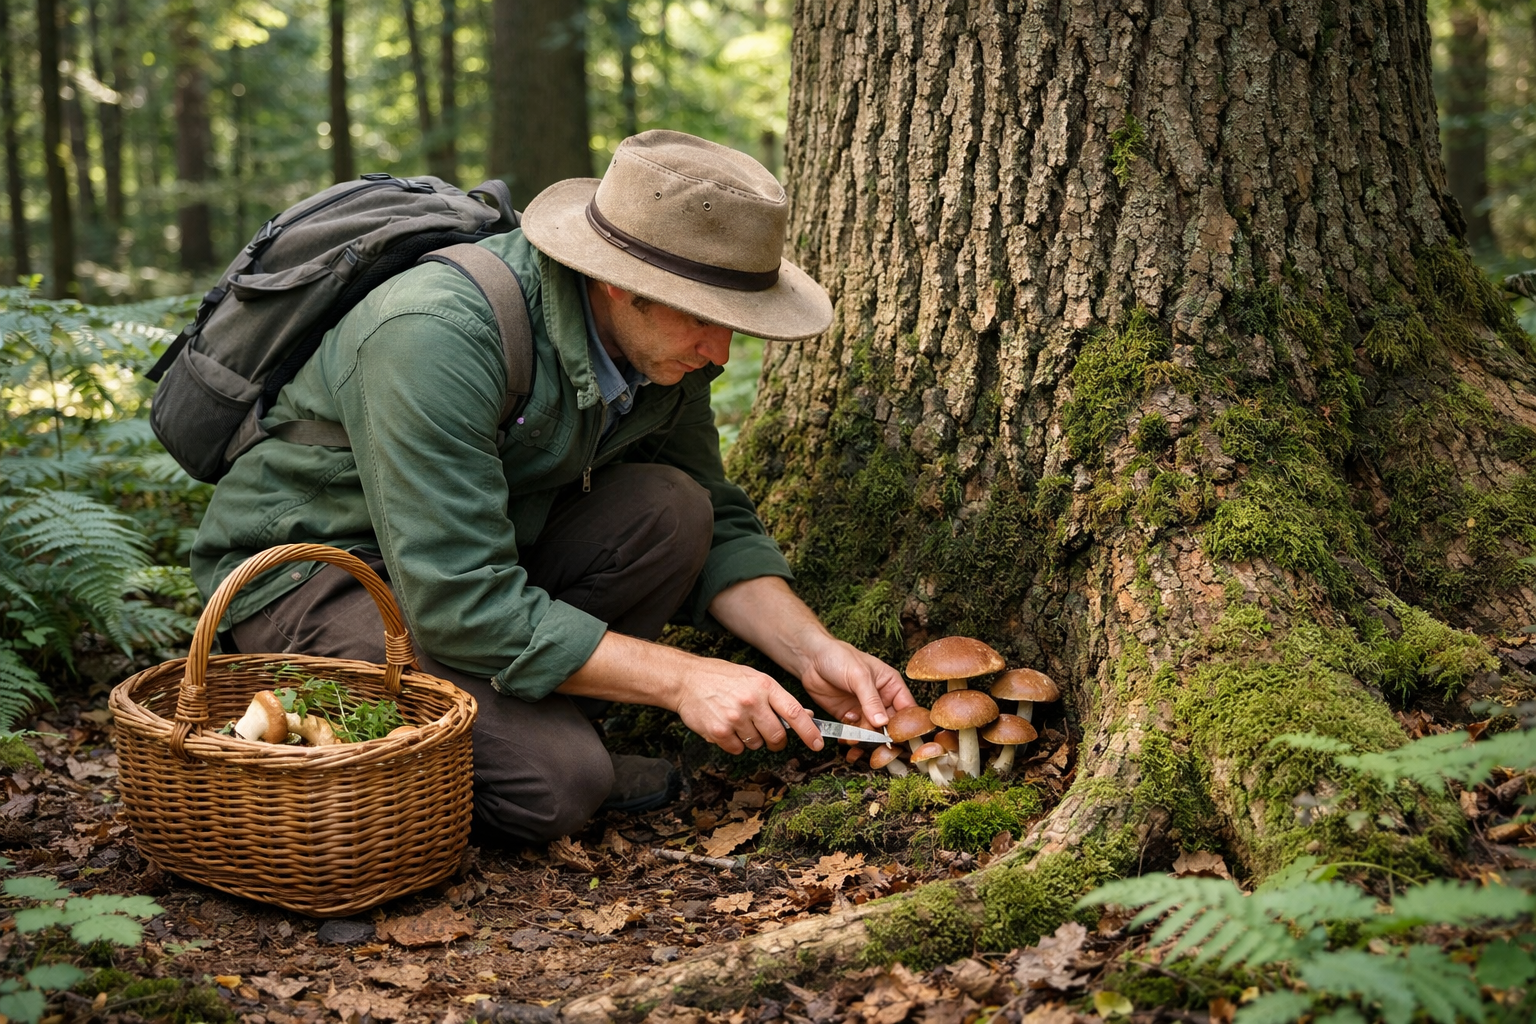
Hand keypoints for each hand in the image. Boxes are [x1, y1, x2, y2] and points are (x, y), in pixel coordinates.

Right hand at [671, 659, 825, 755]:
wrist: (687, 679)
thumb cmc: (722, 678)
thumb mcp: (754, 679)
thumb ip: (778, 698)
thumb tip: (806, 716)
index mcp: (764, 686)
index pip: (795, 712)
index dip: (809, 731)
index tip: (818, 743)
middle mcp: (752, 701)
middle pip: (777, 735)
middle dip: (776, 740)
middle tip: (769, 736)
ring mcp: (735, 717)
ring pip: (757, 744)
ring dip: (752, 739)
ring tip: (739, 722)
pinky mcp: (719, 732)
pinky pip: (738, 749)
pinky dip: (734, 744)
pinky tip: (726, 727)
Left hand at [795, 634, 913, 733]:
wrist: (811, 659)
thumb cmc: (839, 657)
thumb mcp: (859, 676)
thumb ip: (871, 700)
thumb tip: (883, 722)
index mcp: (891, 685)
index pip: (907, 708)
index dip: (906, 724)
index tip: (899, 738)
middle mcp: (881, 699)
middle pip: (891, 724)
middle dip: (883, 736)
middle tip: (874, 743)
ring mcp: (865, 709)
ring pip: (873, 732)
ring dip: (865, 738)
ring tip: (854, 738)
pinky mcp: (849, 716)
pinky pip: (855, 732)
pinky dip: (852, 737)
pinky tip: (845, 735)